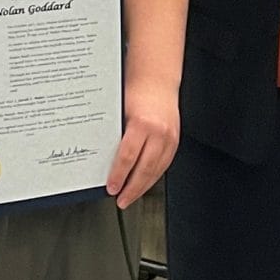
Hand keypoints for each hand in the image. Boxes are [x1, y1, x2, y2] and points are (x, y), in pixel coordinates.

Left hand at [109, 76, 179, 207]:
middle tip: (121, 200)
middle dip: (132, 188)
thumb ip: (117, 136)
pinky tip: (146, 182)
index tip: (112, 188)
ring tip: (132, 196)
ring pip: (157, 170)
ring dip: (144, 186)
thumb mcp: (121, 112)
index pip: (128, 158)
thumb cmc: (136, 91)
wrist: (157, 79)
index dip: (119, 176)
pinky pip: (165, 164)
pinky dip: (154, 176)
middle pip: (144, 169)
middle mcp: (159, 132)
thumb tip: (105, 161)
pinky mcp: (175, 140)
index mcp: (142, 124)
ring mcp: (170, 137)